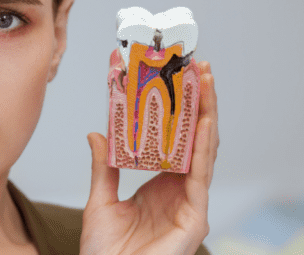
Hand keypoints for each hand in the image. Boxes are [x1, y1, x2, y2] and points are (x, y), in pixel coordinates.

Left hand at [81, 62, 218, 254]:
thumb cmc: (105, 254)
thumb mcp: (99, 201)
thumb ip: (102, 168)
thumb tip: (97, 134)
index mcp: (161, 186)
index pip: (174, 140)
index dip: (177, 109)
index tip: (172, 78)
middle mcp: (180, 191)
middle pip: (194, 139)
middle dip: (199, 102)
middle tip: (197, 68)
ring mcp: (190, 202)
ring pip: (203, 150)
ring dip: (206, 113)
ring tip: (205, 81)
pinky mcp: (195, 216)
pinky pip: (200, 175)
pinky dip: (203, 146)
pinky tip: (204, 121)